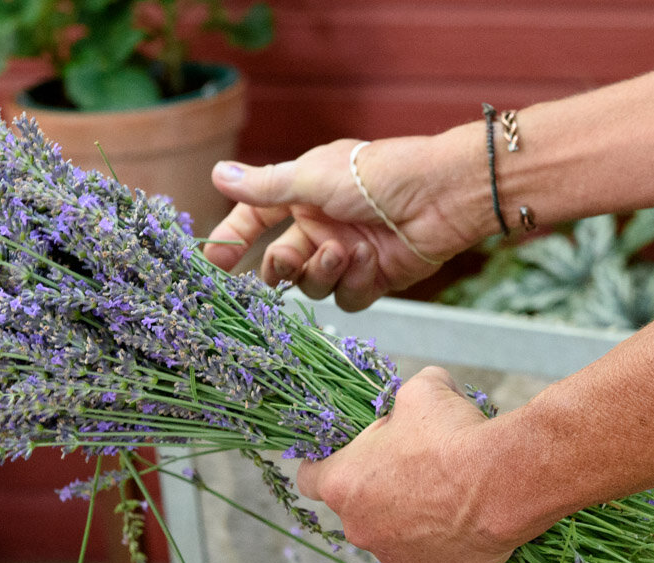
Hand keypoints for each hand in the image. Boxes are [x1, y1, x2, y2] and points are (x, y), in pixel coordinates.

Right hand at [202, 137, 479, 310]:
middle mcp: (322, 226)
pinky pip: (346, 297)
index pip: (257, 219)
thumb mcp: (312, 177)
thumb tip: (217, 174)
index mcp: (303, 196)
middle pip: (281, 263)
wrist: (439, 196)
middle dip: (279, 267)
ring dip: (321, 271)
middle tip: (284, 262)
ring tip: (342, 251)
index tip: (214, 263)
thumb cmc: (377, 175)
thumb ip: (264, 187)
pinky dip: (354, 281)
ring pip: (312, 285)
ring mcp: (346, 255)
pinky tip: (371, 259)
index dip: (234, 239)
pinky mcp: (373, 278)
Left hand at [296, 367, 518, 562]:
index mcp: (343, 484)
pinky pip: (428, 557)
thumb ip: (407, 396)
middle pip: (357, 510)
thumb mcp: (423, 392)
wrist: (503, 482)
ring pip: (391, 536)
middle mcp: (359, 528)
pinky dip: (442, 543)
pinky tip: (465, 521)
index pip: (310, 480)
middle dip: (378, 492)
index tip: (344, 458)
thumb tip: (425, 388)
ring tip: (446, 496)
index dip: (325, 465)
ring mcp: (393, 557)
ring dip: (409, 520)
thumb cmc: (453, 434)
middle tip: (413, 470)